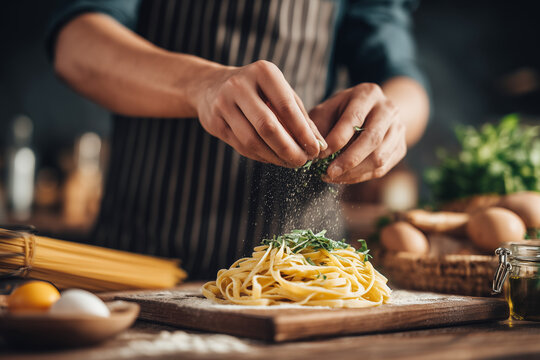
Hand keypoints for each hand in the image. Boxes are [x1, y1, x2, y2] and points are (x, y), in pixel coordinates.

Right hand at [195, 60, 326, 167]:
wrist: (211, 86)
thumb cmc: (257, 90)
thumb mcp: (281, 94)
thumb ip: (301, 117)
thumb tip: (320, 145)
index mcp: (263, 72)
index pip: (286, 107)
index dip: (303, 132)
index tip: (316, 150)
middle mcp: (240, 85)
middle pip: (268, 126)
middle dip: (289, 149)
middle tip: (302, 162)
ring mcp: (223, 104)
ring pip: (252, 141)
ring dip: (274, 157)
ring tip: (290, 163)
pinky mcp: (214, 122)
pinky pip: (241, 146)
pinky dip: (261, 156)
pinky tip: (274, 158)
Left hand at [309, 83, 405, 183]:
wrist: (372, 111)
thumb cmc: (342, 111)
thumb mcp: (327, 109)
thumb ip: (319, 126)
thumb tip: (317, 150)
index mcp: (368, 94)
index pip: (354, 119)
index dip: (336, 139)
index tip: (320, 155)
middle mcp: (388, 109)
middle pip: (372, 139)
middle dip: (348, 160)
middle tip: (329, 172)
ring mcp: (398, 129)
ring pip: (379, 157)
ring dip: (354, 172)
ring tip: (333, 176)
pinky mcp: (400, 148)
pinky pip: (382, 168)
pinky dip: (361, 176)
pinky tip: (344, 177)